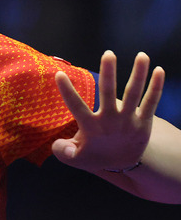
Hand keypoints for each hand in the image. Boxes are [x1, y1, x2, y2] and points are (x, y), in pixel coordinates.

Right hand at [52, 51, 163, 172]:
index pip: (76, 107)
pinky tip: (159, 70)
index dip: (67, 91)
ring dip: (138, 74)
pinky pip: (151, 102)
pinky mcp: (144, 122)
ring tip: (142, 55)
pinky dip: (156, 87)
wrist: (123, 165)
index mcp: (91, 128)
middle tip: (108, 54)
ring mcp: (129, 121)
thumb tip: (59, 145)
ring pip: (134, 94)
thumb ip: (62, 151)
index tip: (60, 75)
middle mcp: (111, 121)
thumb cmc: (94, 155)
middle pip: (109, 93)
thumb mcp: (74, 159)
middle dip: (108, 73)